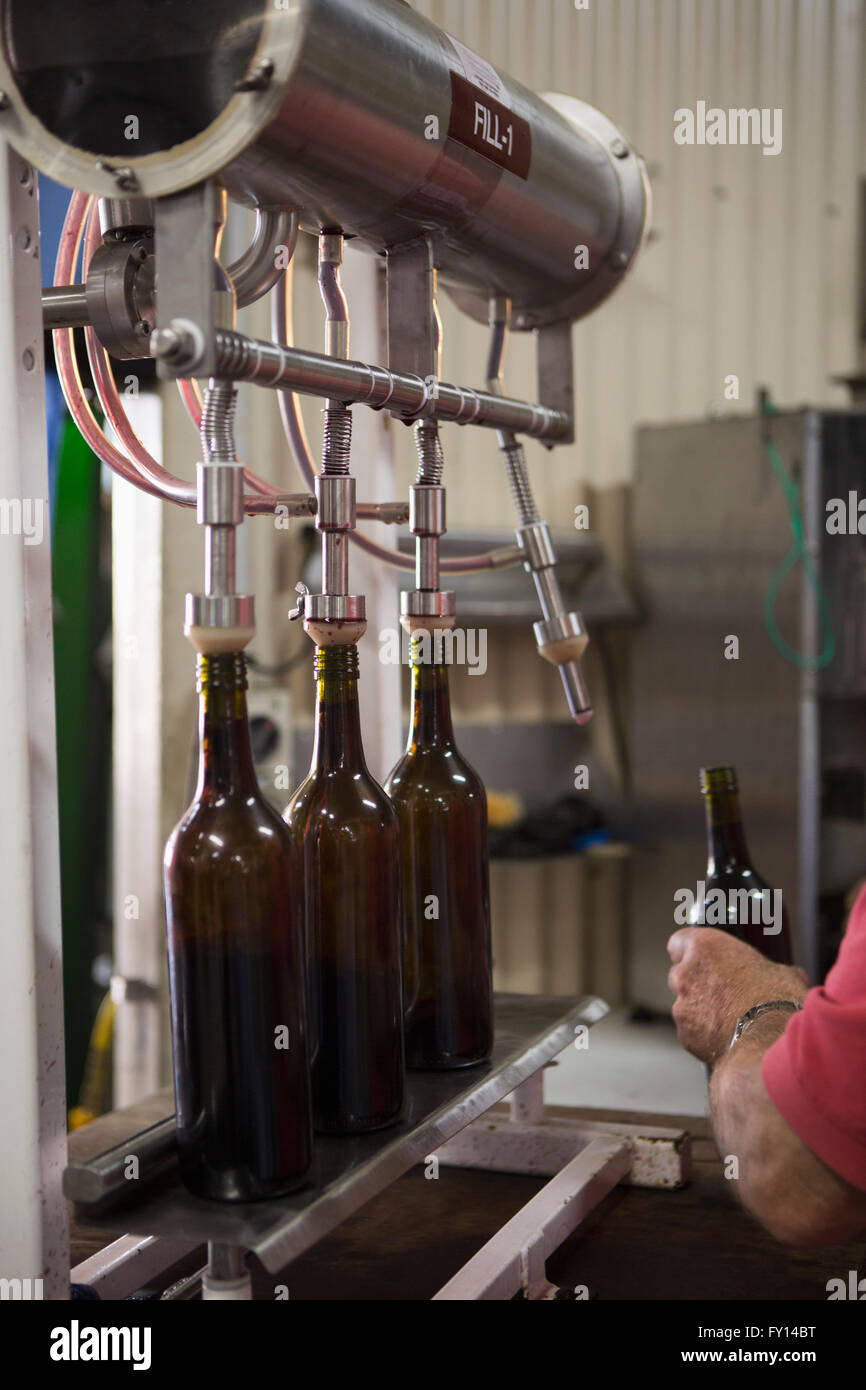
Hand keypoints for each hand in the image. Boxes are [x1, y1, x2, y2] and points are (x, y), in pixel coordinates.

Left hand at [666, 928, 808, 1063]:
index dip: (691, 952)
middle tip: (723, 993)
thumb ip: (769, 970)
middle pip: (680, 974)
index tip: (704, 960)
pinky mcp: (684, 1034)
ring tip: (730, 1020)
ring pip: (685, 1005)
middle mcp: (686, 973)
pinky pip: (690, 1031)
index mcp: (705, 948)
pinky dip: (702, 1034)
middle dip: (697, 983)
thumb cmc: (775, 1004)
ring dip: (700, 1010)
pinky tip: (727, 1037)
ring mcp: (682, 1005)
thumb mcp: (782, 974)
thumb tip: (788, 976)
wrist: (768, 1044)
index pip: (680, 941)